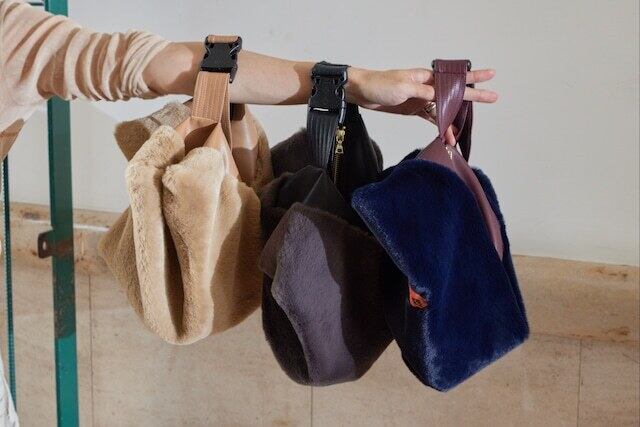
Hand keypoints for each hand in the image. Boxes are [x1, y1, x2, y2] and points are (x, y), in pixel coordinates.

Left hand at [345, 67, 497, 144]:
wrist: (361, 92)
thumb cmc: (380, 85)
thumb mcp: (404, 88)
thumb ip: (424, 93)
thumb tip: (443, 98)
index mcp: (426, 77)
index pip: (454, 78)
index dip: (474, 77)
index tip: (491, 76)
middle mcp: (427, 86)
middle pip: (454, 93)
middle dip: (473, 98)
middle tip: (493, 98)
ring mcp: (421, 98)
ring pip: (444, 109)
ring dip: (452, 121)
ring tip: (458, 135)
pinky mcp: (413, 109)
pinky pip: (432, 117)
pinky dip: (439, 126)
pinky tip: (446, 134)